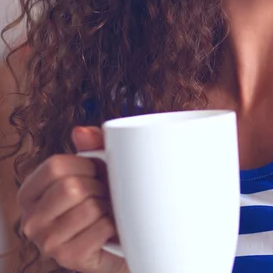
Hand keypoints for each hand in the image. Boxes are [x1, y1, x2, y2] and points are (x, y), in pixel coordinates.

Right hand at [17, 127, 128, 272]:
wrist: (124, 236)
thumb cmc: (106, 198)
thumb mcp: (99, 166)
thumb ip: (93, 143)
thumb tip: (80, 132)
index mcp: (31, 193)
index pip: (55, 166)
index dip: (85, 165)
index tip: (95, 172)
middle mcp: (31, 220)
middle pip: (71, 187)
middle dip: (99, 187)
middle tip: (104, 195)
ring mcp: (47, 242)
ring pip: (89, 207)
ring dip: (108, 206)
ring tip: (107, 211)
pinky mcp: (69, 258)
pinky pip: (102, 227)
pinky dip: (114, 224)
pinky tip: (110, 229)